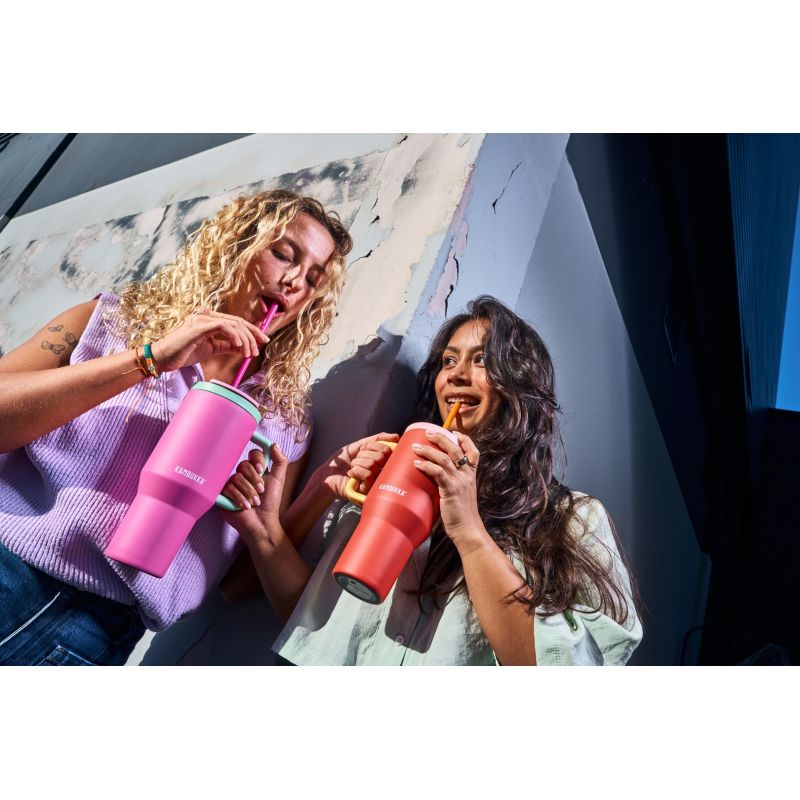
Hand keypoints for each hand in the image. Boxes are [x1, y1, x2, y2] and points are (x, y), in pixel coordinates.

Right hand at [150, 308, 269, 371]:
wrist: (163, 359)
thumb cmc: (183, 353)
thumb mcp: (211, 349)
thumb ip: (226, 345)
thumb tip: (243, 346)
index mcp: (209, 320)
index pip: (236, 322)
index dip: (252, 331)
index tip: (263, 341)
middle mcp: (206, 316)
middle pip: (238, 321)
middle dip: (253, 334)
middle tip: (260, 347)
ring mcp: (202, 319)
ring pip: (233, 324)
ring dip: (245, 339)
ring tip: (248, 353)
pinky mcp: (198, 326)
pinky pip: (222, 326)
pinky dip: (234, 335)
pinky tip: (239, 346)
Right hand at [219, 442, 288, 541]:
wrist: (262, 522)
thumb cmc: (271, 502)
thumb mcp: (279, 480)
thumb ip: (280, 461)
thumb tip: (274, 444)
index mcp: (255, 469)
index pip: (253, 454)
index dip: (257, 459)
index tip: (261, 469)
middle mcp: (243, 474)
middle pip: (244, 465)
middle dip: (255, 480)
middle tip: (261, 491)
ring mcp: (231, 483)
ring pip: (236, 477)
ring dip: (248, 492)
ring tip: (255, 502)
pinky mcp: (222, 493)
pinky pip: (227, 488)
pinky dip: (238, 498)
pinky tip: (244, 506)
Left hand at [318, 432, 399, 498]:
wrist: (328, 473)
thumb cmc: (344, 460)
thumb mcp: (360, 446)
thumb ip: (377, 440)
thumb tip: (396, 437)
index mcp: (382, 461)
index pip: (387, 448)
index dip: (373, 446)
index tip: (363, 449)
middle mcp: (381, 471)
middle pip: (380, 456)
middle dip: (363, 454)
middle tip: (356, 460)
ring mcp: (376, 482)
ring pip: (373, 464)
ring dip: (358, 462)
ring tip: (352, 467)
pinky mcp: (369, 490)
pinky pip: (368, 474)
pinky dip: (356, 471)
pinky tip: (351, 474)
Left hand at [411, 430, 485, 547]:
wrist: (468, 530)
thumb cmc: (461, 515)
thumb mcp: (461, 495)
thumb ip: (451, 485)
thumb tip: (434, 479)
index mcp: (471, 476)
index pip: (473, 452)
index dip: (465, 440)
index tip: (453, 433)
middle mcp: (467, 476)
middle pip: (455, 450)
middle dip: (441, 439)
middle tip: (428, 433)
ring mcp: (460, 482)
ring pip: (445, 459)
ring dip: (429, 450)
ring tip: (416, 447)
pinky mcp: (451, 490)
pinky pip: (438, 473)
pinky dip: (427, 466)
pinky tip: (417, 463)